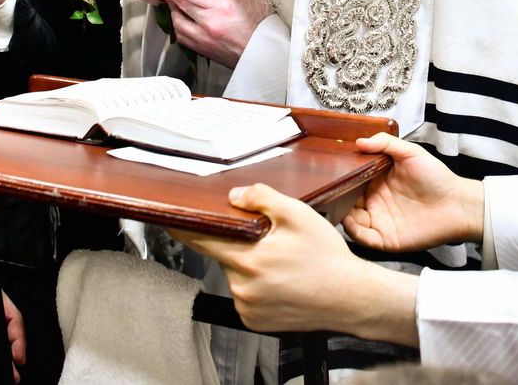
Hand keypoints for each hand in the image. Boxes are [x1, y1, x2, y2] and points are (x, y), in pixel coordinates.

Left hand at [168, 0, 269, 68]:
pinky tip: (183, 20)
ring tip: (175, 1)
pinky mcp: (203, 50)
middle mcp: (208, 23)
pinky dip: (179, 26)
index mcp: (221, 7)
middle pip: (179, 4)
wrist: (266, 56)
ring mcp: (203, 39)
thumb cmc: (265, 28)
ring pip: (176, 22)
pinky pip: (182, 37)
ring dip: (173, 10)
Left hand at [171, 184, 418, 344]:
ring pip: (236, 276)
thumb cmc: (327, 258)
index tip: (167, 220)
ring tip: (282, 264)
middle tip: (269, 243)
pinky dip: (256, 286)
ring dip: (249, 266)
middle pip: (224, 255)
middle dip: (240, 245)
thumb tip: (235, 196)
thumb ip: (262, 198)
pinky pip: (245, 296)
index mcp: (249, 258)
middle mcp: (243, 286)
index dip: (184, 227)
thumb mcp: (298, 215)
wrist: (350, 298)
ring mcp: (248, 306)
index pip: (203, 239)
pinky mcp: (254, 321)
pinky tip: (280, 281)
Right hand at [342, 133, 483, 250]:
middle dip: (334, 196)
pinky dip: (353, 231)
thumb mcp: (412, 153)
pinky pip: (363, 238)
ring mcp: (379, 221)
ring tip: (332, 205)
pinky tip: (349, 221)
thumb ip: (386, 143)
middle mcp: (374, 201)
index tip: (328, 170)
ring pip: (350, 220)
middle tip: (325, 189)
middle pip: (346, 200)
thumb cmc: (436, 177)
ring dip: (339, 214)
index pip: (351, 180)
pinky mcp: (386, 239)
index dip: (340, 177)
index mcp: (377, 181)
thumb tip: (359, 142)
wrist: (457, 204)